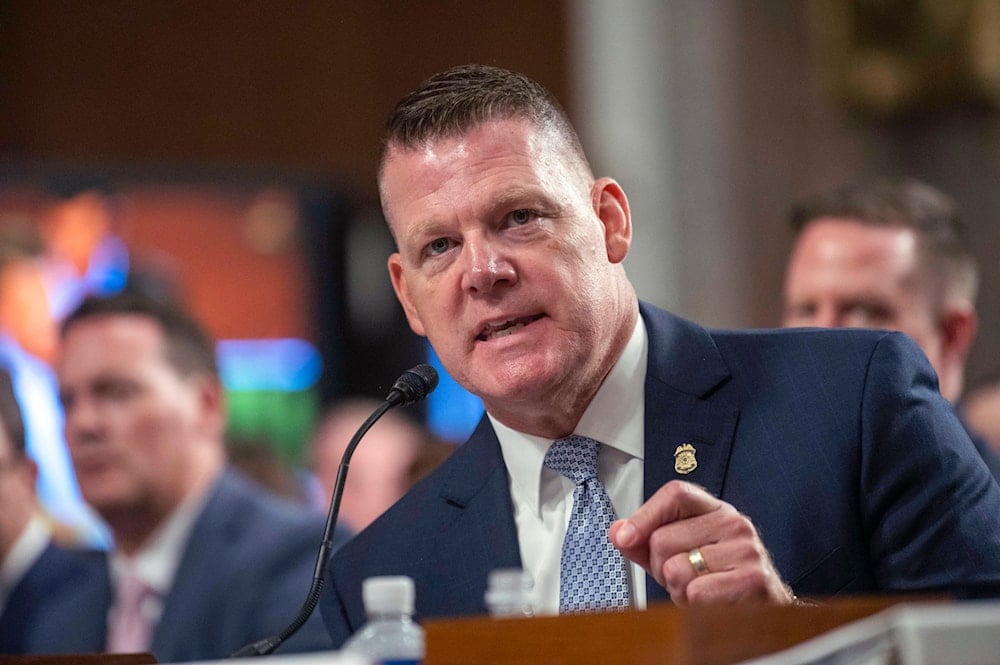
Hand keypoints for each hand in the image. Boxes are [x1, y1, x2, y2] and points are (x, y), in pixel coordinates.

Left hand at [609, 480, 793, 605]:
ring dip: (678, 591)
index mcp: (714, 510)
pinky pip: (696, 594)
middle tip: (683, 578)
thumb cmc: (717, 580)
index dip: (644, 515)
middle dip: (661, 569)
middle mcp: (734, 523)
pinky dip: (694, 607)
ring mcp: (746, 550)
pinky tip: (710, 606)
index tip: (626, 537)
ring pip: (676, 569)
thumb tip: (618, 532)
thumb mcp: (678, 554)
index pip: (676, 493)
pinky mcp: (753, 580)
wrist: (764, 610)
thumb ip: (645, 543)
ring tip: (698, 591)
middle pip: (663, 538)